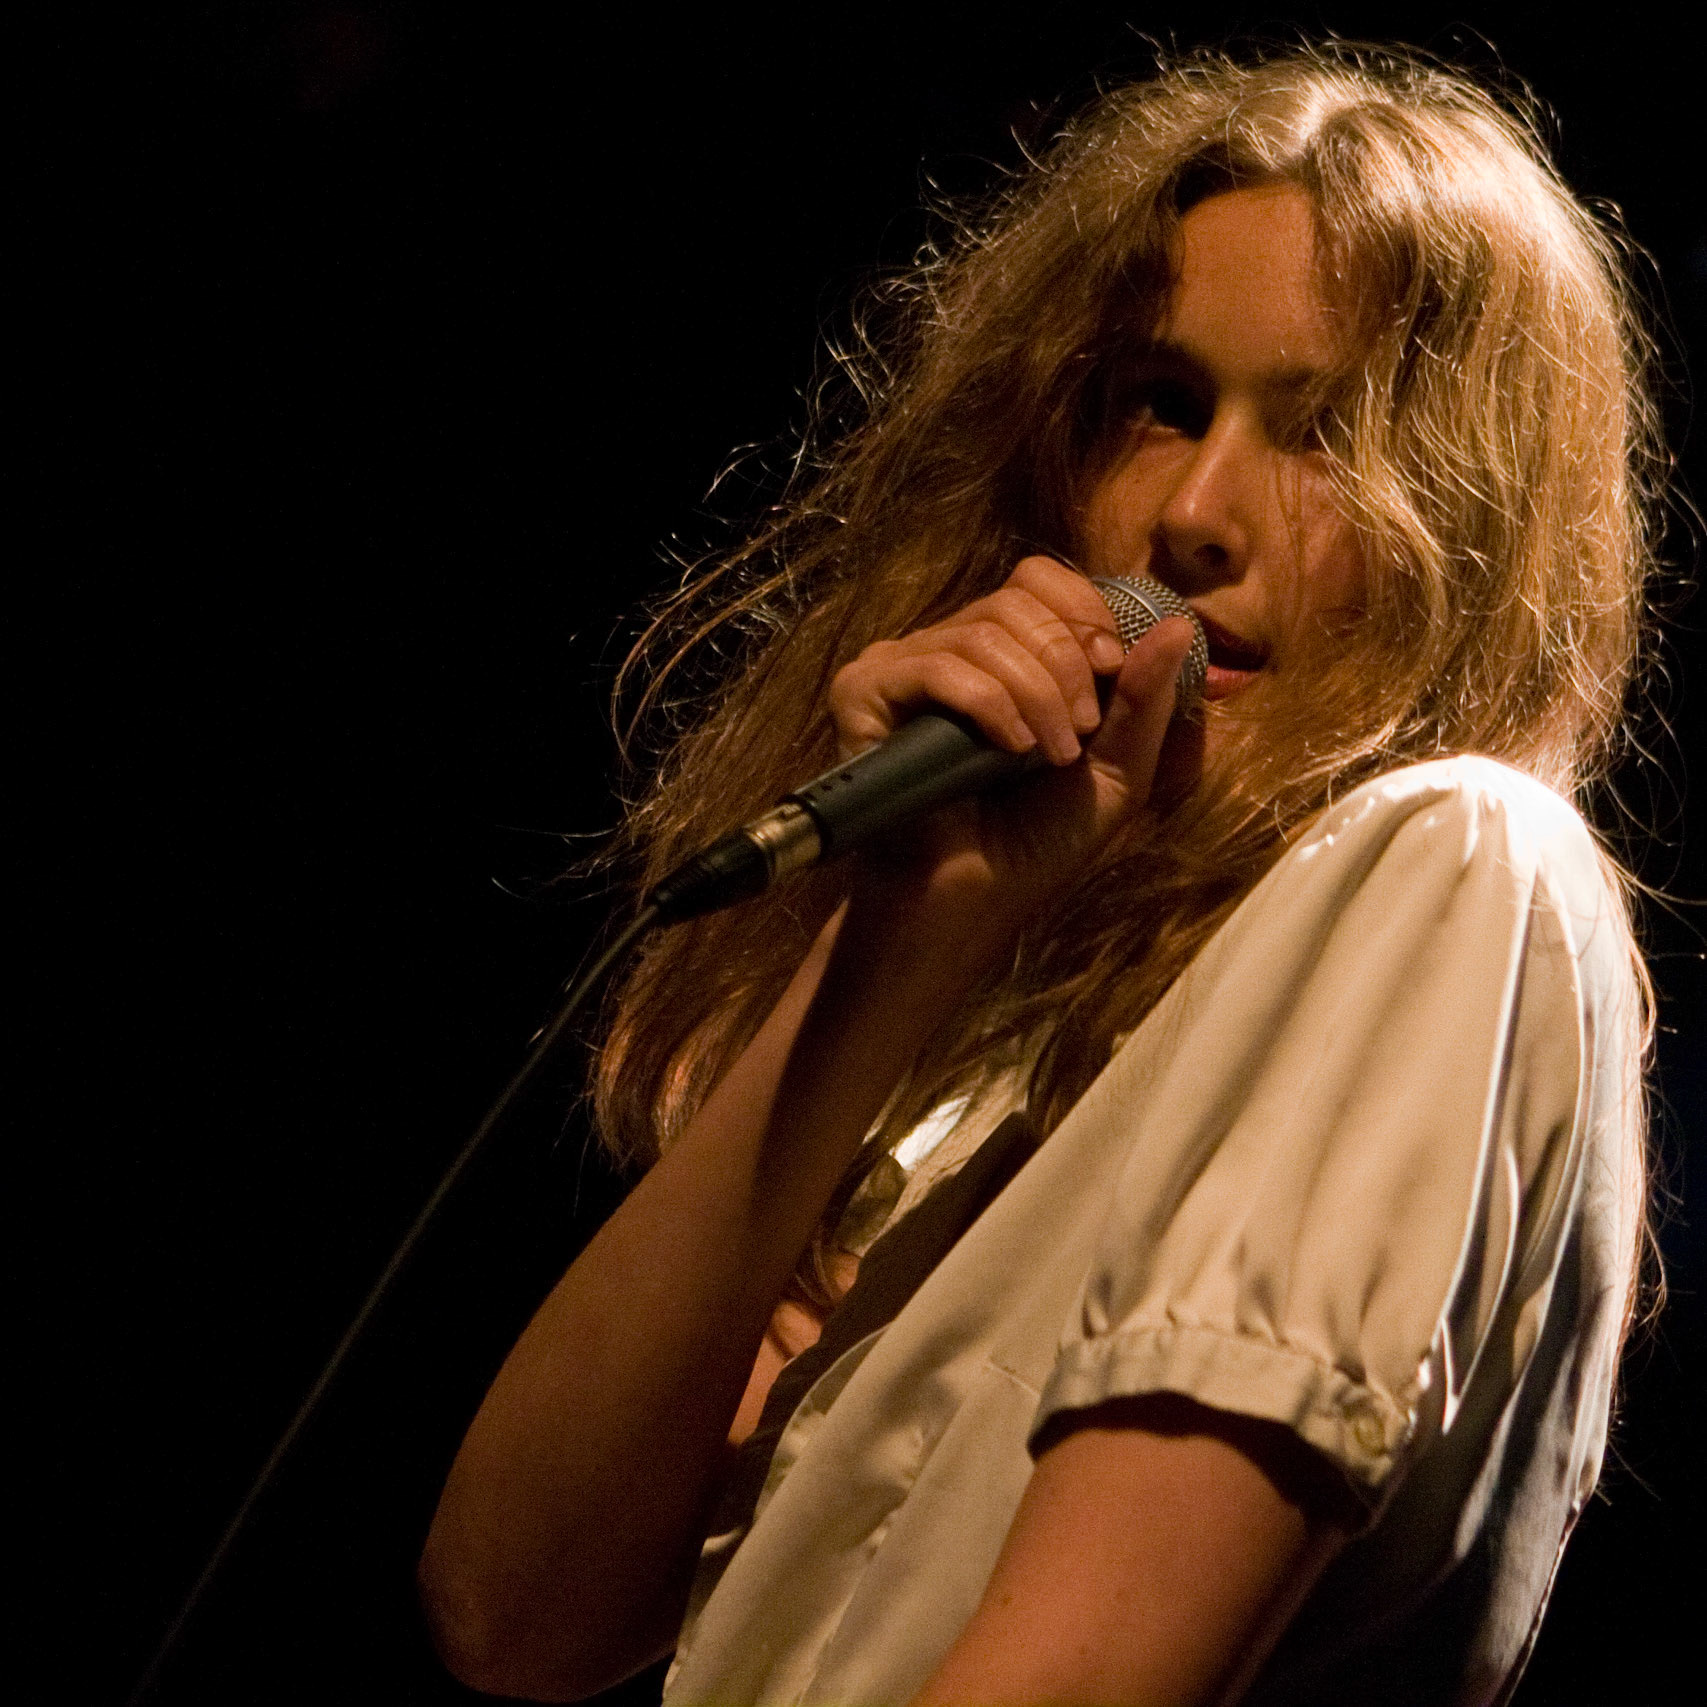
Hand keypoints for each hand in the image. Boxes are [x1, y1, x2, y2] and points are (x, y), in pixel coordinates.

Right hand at [826, 555, 1196, 953]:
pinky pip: (935, 665)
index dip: (1084, 612)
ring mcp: (902, 667)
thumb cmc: (1035, 843)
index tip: (1109, 670)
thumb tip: (1180, 628)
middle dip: (1066, 664)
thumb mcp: (1116, 769)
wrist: (969, 903)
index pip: (1040, 580)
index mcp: (1004, 652)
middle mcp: (948, 647)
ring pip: (982, 632)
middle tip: (1078, 733)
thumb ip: (1145, 700)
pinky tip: (1007, 751)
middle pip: (1016, 600)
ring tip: (1047, 755)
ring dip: (1034, 694)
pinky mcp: (864, 693)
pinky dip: (987, 704)